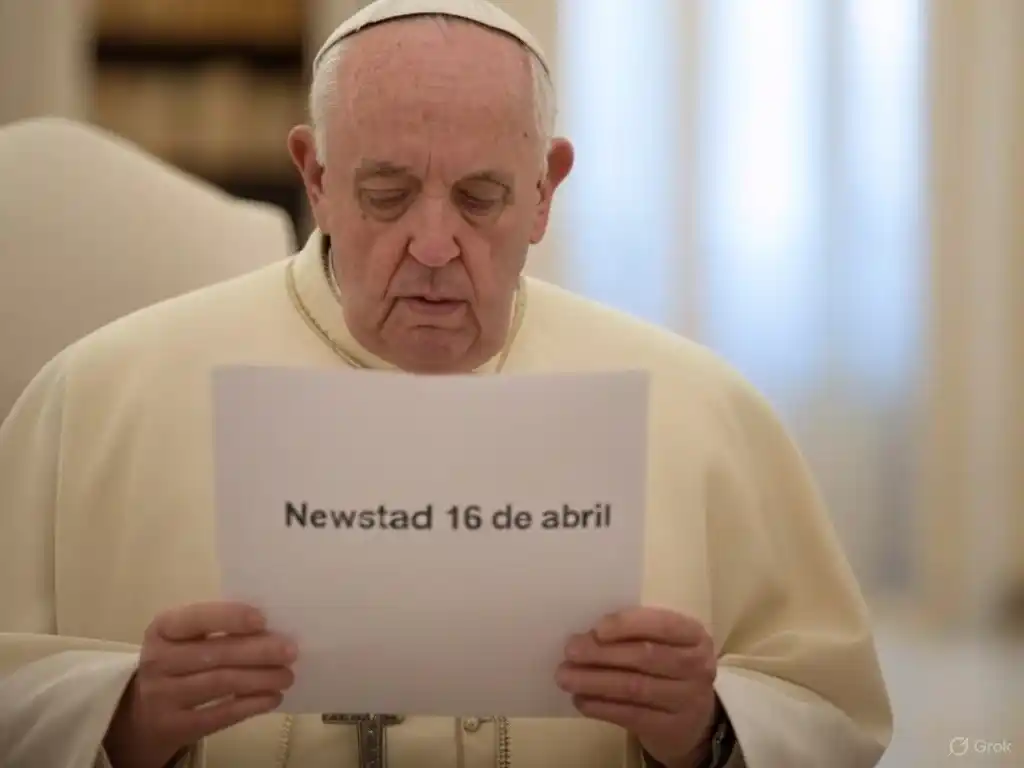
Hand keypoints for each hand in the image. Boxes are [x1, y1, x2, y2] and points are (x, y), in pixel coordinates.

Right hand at [104, 601, 296, 767]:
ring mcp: (163, 696)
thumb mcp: (187, 638)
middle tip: (291, 651)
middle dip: (258, 651)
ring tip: (287, 676)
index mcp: (162, 628)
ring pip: (220, 684)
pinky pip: (218, 715)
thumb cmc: (180, 661)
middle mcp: (157, 661)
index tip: (262, 620)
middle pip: (215, 654)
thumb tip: (272, 629)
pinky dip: (250, 706)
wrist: (143, 712)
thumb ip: (219, 628)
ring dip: (260, 678)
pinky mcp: (174, 726)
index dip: (230, 617)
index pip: (196, 618)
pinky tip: (272, 698)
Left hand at [556, 607, 717, 767]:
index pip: (663, 625)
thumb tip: (586, 635)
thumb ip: (634, 633)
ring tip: (565, 676)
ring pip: (635, 687)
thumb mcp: (662, 643)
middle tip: (571, 650)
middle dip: (603, 652)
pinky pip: (630, 715)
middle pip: (645, 656)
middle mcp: (697, 666)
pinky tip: (580, 700)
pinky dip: (601, 707)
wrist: (692, 719)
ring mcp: (687, 700)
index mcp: (694, 635)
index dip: (629, 625)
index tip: (597, 628)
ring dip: (595, 681)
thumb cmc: (667, 665)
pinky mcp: (670, 728)